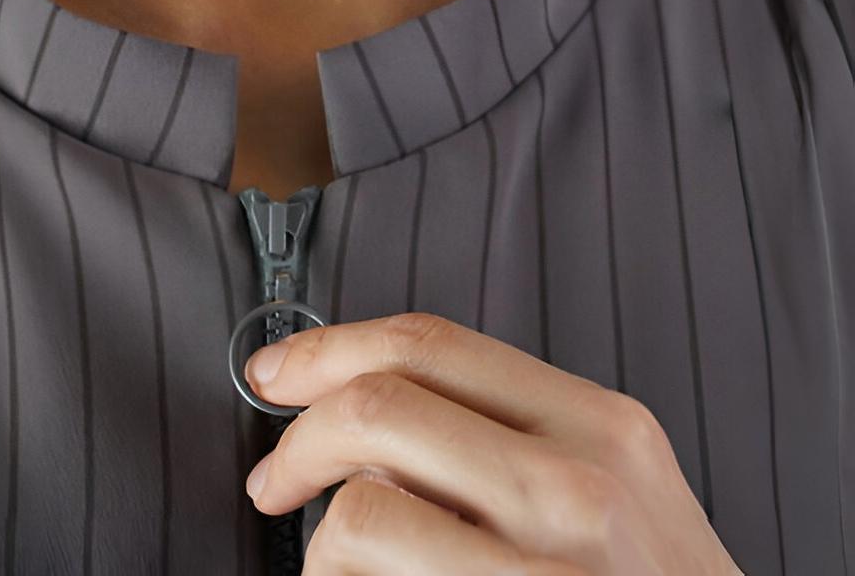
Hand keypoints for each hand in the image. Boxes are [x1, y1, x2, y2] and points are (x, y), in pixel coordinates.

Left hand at [242, 312, 742, 573]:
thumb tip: (366, 404)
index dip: (329, 346)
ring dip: (320, 548)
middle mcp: (585, 487)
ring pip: (365, 511)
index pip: (431, 342)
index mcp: (604, 427)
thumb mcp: (619, 493)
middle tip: (276, 481)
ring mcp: (553, 571)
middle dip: (299, 439)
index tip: (275, 373)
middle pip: (383, 407)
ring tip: (336, 572)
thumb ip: (516, 437)